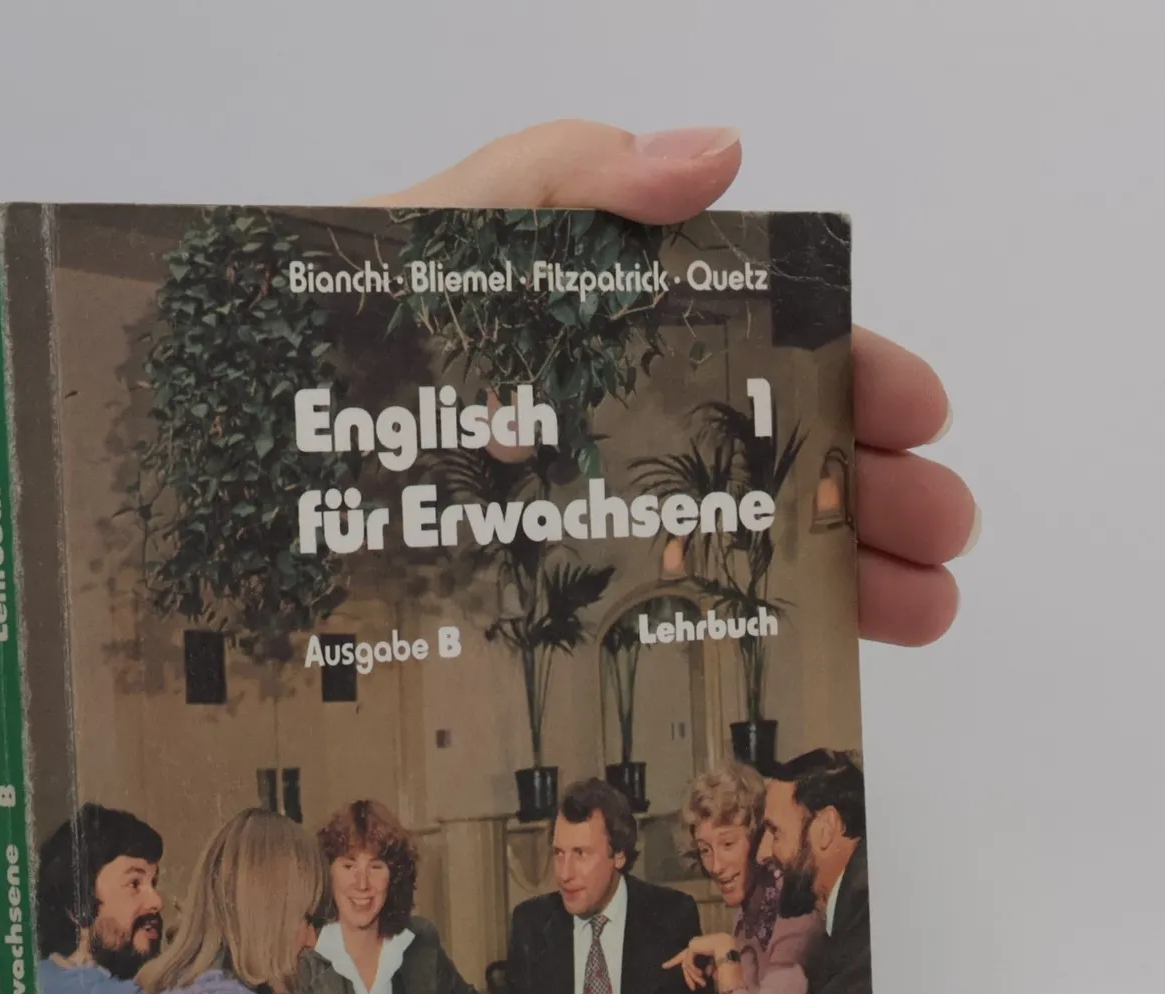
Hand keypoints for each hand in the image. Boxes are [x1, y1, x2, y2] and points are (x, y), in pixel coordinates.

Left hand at [372, 122, 975, 646]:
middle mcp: (594, 434)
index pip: (748, 341)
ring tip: (917, 613)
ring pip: (721, 548)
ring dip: (833, 576)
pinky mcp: (518, 616)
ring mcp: (561, 530)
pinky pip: (643, 634)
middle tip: (940, 538)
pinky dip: (730, 645)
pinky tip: (799, 668)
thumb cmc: (318, 350)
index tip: (917, 414)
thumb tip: (714, 154)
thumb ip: (559, 185)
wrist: (224, 475)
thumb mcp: (432, 236)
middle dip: (864, 489)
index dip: (843, 370)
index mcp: (592, 335)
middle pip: (756, 455)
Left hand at [663, 931, 737, 992]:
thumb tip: (706, 974)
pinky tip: (701, 975)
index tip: (664, 966)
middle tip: (687, 984)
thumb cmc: (725, 954)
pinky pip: (689, 963)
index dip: (674, 960)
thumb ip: (709, 968)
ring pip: (686, 965)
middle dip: (682, 971)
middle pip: (682, 960)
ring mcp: (692, 945)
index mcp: (700, 947)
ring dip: (694, 976)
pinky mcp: (692, 947)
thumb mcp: (716, 964)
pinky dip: (694, 971)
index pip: (685, 955)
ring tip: (702, 983)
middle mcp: (694, 944)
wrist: (728, 947)